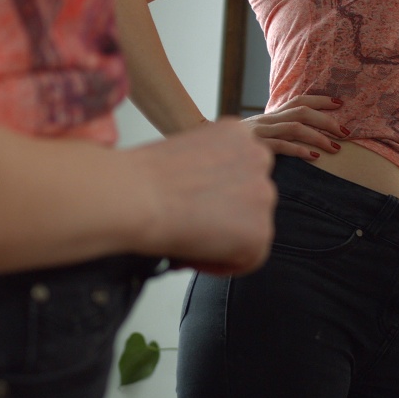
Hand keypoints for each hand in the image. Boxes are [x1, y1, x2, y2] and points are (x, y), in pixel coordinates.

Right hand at [129, 119, 275, 274]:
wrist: (135, 196)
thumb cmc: (142, 178)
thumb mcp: (182, 155)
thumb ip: (206, 171)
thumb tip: (206, 200)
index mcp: (238, 134)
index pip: (240, 171)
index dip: (214, 195)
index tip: (192, 205)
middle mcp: (258, 158)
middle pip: (249, 199)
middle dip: (222, 216)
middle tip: (189, 226)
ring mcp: (264, 195)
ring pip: (250, 229)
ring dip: (223, 239)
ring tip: (187, 240)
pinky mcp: (260, 231)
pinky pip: (247, 258)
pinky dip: (220, 263)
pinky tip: (192, 253)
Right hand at [241, 95, 348, 159]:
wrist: (210, 149)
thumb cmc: (239, 146)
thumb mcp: (260, 134)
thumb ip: (279, 131)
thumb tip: (304, 132)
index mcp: (271, 115)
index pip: (299, 100)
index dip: (320, 99)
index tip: (339, 103)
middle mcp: (268, 120)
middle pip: (302, 112)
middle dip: (327, 120)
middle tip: (345, 132)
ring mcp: (262, 132)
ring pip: (295, 127)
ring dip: (318, 137)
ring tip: (335, 147)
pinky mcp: (256, 147)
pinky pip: (281, 146)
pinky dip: (299, 150)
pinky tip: (314, 157)